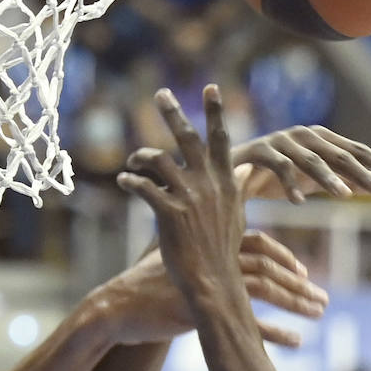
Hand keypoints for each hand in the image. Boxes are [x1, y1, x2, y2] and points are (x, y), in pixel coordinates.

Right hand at [99, 230, 324, 349]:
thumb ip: (197, 257)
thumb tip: (211, 256)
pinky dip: (276, 332)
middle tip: (322, 297)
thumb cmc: (141, 290)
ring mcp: (210, 285)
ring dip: (296, 301)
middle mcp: (214, 261)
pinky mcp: (205, 312)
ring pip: (265, 288)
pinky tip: (297, 341)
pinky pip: (248, 323)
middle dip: (299, 282)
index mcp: (209, 246)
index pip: (257, 244)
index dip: (283, 256)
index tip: (302, 271)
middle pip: (268, 266)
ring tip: (320, 313)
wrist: (115, 309)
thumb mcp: (172, 263)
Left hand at [117, 87, 245, 308]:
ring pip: (161, 160)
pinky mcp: (170, 214)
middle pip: (189, 138)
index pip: (221, 138)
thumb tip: (246, 170)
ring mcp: (189, 197)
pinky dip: (132, 181)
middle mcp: (208, 183)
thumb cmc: (223, 253)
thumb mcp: (237, 216)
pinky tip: (123, 181)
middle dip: (174, 113)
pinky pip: (145, 188)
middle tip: (160, 93)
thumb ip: (237, 189)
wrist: (213, 282)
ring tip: (132, 159)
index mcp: (225, 181)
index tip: (212, 87)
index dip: (216, 112)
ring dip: (142, 155)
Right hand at [232, 125, 370, 203]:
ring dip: (329, 179)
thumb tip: (361, 187)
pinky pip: (279, 168)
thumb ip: (328, 181)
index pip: (354, 151)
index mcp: (318, 141)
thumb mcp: (304, 182)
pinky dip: (289, 184)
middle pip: (340, 155)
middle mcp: (304, 135)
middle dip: (363, 172)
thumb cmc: (266, 179)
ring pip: (311, 161)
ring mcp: (281, 141)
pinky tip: (299, 203)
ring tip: (346, 196)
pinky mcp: (259, 151)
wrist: (225, 175)